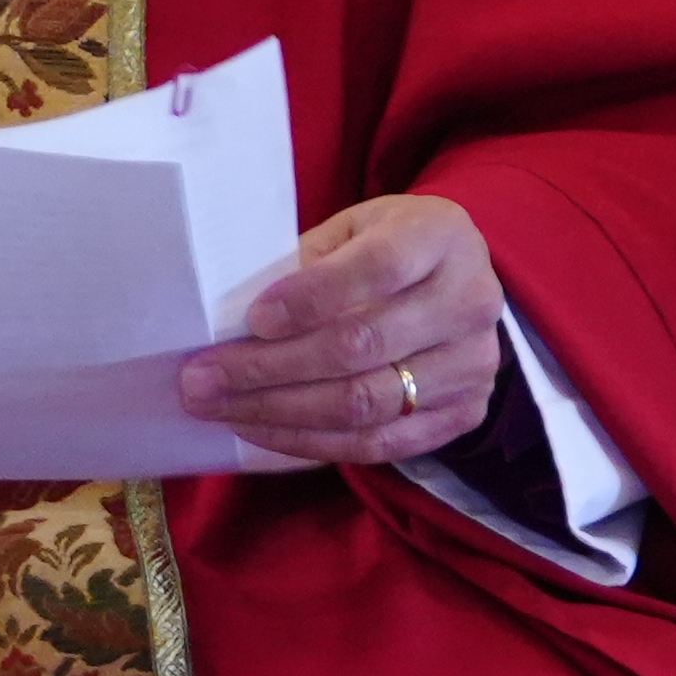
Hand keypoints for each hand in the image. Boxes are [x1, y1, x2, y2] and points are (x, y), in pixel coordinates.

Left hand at [180, 194, 502, 472]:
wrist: (460, 286)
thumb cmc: (388, 249)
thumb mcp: (353, 231)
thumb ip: (307, 264)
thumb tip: (229, 316)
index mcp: (440, 235)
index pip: (377, 268)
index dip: (310, 297)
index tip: (252, 319)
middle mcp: (471, 300)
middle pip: (362, 345)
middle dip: (269, 368)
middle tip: (201, 378)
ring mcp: (474, 364)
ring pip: (366, 403)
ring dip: (279, 412)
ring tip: (218, 408)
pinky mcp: (465, 414)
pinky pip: (378, 444)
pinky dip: (311, 442)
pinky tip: (260, 430)